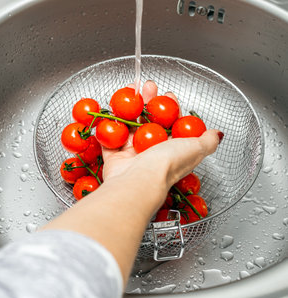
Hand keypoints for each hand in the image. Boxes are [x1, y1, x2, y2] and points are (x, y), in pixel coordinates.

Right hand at [102, 81, 221, 211]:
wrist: (138, 181)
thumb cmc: (167, 166)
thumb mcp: (196, 148)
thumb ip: (208, 140)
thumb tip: (218, 134)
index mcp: (173, 150)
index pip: (172, 124)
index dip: (171, 108)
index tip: (168, 95)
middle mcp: (152, 152)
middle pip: (150, 120)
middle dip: (149, 101)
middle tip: (147, 87)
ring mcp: (132, 155)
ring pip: (129, 126)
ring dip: (128, 108)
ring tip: (129, 92)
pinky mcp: (114, 157)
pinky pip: (110, 139)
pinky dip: (109, 127)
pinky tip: (111, 112)